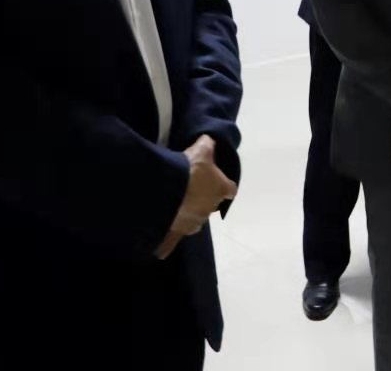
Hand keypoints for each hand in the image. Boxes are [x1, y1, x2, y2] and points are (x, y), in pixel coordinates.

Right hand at [156, 134, 236, 258]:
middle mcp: (210, 209)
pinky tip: (161, 252)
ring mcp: (193, 223)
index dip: (224, 185)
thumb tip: (210, 139)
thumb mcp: (201, 150)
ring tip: (174, 205)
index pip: (229, 189)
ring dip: (187, 214)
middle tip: (189, 188)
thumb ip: (207, 145)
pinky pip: (172, 241)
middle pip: (210, 205)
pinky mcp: (176, 232)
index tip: (217, 181)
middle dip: (201, 198)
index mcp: (221, 189)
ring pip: (193, 221)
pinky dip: (166, 246)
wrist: (170, 190)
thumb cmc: (190, 169)